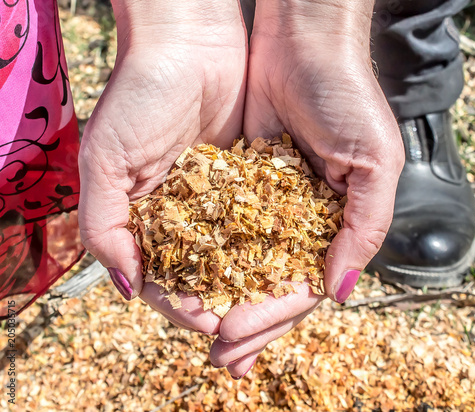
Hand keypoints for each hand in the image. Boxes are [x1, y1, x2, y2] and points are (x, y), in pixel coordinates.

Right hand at [78, 0, 246, 333]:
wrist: (189, 44)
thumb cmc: (139, 95)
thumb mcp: (105, 161)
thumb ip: (105, 227)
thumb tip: (127, 288)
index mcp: (146, 221)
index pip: (166, 280)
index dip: (185, 307)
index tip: (211, 325)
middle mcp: (185, 217)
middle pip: (206, 278)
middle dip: (226, 309)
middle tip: (246, 338)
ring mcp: (220, 201)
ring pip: (239, 259)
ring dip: (253, 288)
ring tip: (272, 311)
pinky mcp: (252, 181)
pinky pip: (266, 225)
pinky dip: (276, 249)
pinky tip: (291, 269)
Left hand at [211, 0, 403, 375]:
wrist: (305, 45)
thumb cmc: (347, 98)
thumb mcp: (375, 162)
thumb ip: (363, 227)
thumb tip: (337, 291)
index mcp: (333, 226)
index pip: (300, 287)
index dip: (270, 316)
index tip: (232, 336)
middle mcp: (297, 221)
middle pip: (267, 285)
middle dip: (243, 322)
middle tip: (215, 359)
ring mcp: (265, 204)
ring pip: (240, 263)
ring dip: (219, 297)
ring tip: (192, 326)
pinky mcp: (236, 181)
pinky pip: (217, 224)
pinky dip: (202, 253)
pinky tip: (184, 276)